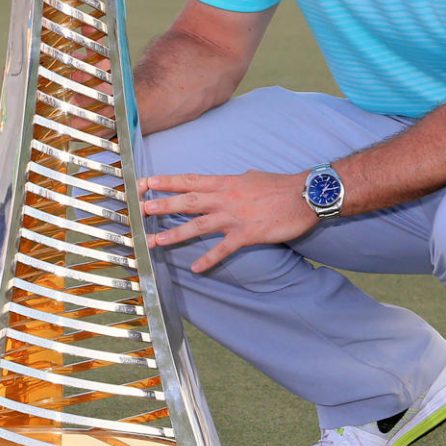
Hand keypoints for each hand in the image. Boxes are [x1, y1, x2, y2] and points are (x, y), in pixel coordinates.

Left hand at [140, 170, 313, 272]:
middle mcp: (225, 198)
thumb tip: (223, 183)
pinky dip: (209, 259)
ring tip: (156, 241)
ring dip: (176, 234)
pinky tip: (196, 269)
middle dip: (163, 205)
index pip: (190, 180)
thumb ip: (232, 182)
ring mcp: (235, 217)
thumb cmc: (279, 185)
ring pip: (199, 225)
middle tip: (140, 209)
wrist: (305, 194)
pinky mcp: (247, 234)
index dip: (167, 181)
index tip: (146, 182)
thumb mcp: (250, 177)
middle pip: (188, 201)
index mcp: (225, 182)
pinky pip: (224, 249)